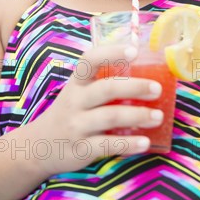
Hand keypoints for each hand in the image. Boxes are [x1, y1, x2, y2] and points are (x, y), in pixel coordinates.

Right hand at [35, 44, 162, 174]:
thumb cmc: (72, 110)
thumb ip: (103, 81)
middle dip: (135, 87)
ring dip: (138, 115)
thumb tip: (147, 72)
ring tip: (158, 116)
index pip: (90, 60)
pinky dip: (129, 144)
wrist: (41, 145)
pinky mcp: (81, 149)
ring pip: (111, 116)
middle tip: (157, 89)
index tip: (134, 51)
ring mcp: (77, 125)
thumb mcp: (79, 91)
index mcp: (77, 82)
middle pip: (107, 88)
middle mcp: (75, 100)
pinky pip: (108, 145)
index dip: (112, 52)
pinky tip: (145, 142)